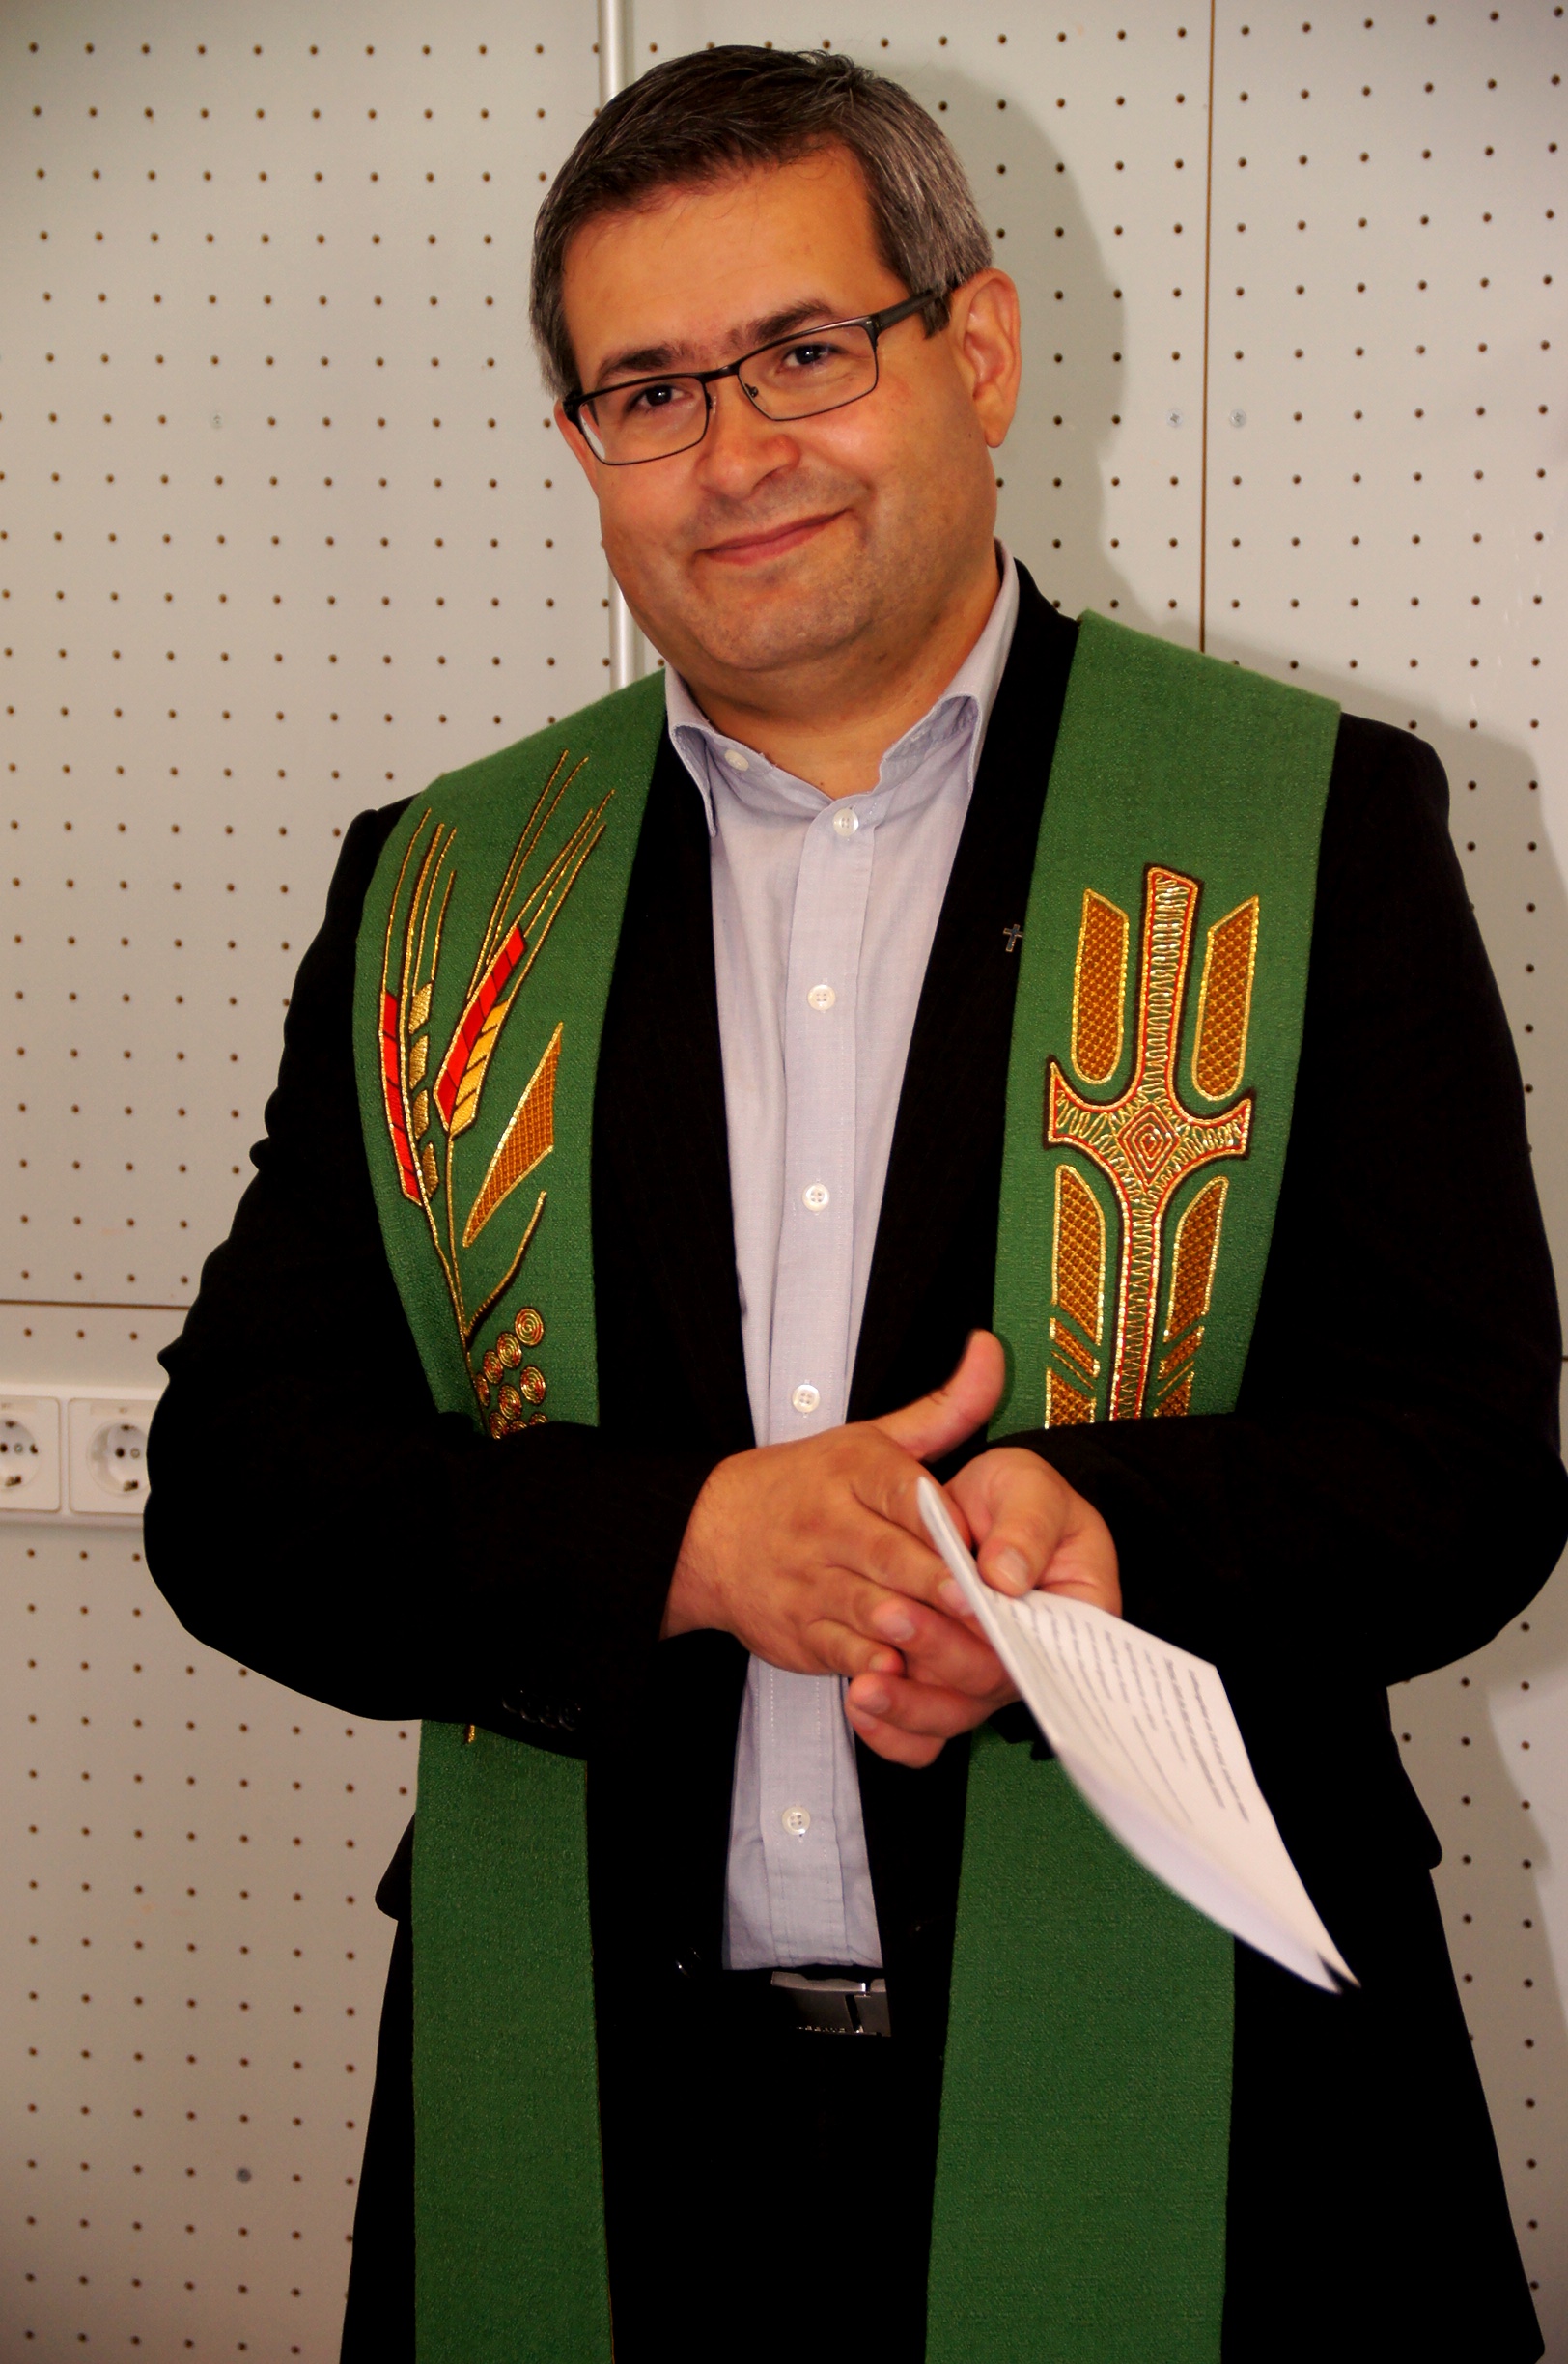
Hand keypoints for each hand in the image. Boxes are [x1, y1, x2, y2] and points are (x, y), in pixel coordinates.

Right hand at [665, 1333, 1119, 1767]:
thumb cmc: (804, 1486)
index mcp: (853, 1472)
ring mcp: (810, 1581)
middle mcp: (829, 1525)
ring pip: (865, 1607)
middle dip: (932, 1583)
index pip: (900, 1491)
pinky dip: (866, 1666)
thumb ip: (944, 1408)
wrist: (707, 1533)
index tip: (978, 1543)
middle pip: (888, 1556)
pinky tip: (896, 1672)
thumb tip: (990, 1352)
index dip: (940, 1520)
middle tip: (979, 1605)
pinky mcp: (798, 1630)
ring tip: (945, 1644)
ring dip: (906, 1629)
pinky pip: (836, 1650)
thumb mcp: (870, 1437)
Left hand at [844, 1442, 1120, 1766]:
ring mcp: (981, 1675)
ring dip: (907, 1704)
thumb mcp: (1032, 1488)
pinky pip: (919, 1729)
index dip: (1010, 1638)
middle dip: (941, 1651)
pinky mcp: (939, 1683)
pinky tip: (858, 1704)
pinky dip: (888, 1729)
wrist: (972, 1506)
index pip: (1052, 1647)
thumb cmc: (1017, 1498)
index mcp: (1075, 1616)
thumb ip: (1027, 1525)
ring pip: (951, 1714)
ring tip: (866, 1686)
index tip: (969, 1610)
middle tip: (893, 1615)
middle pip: (991, 1680)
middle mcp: (1029, 1659)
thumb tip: (1006, 1576)